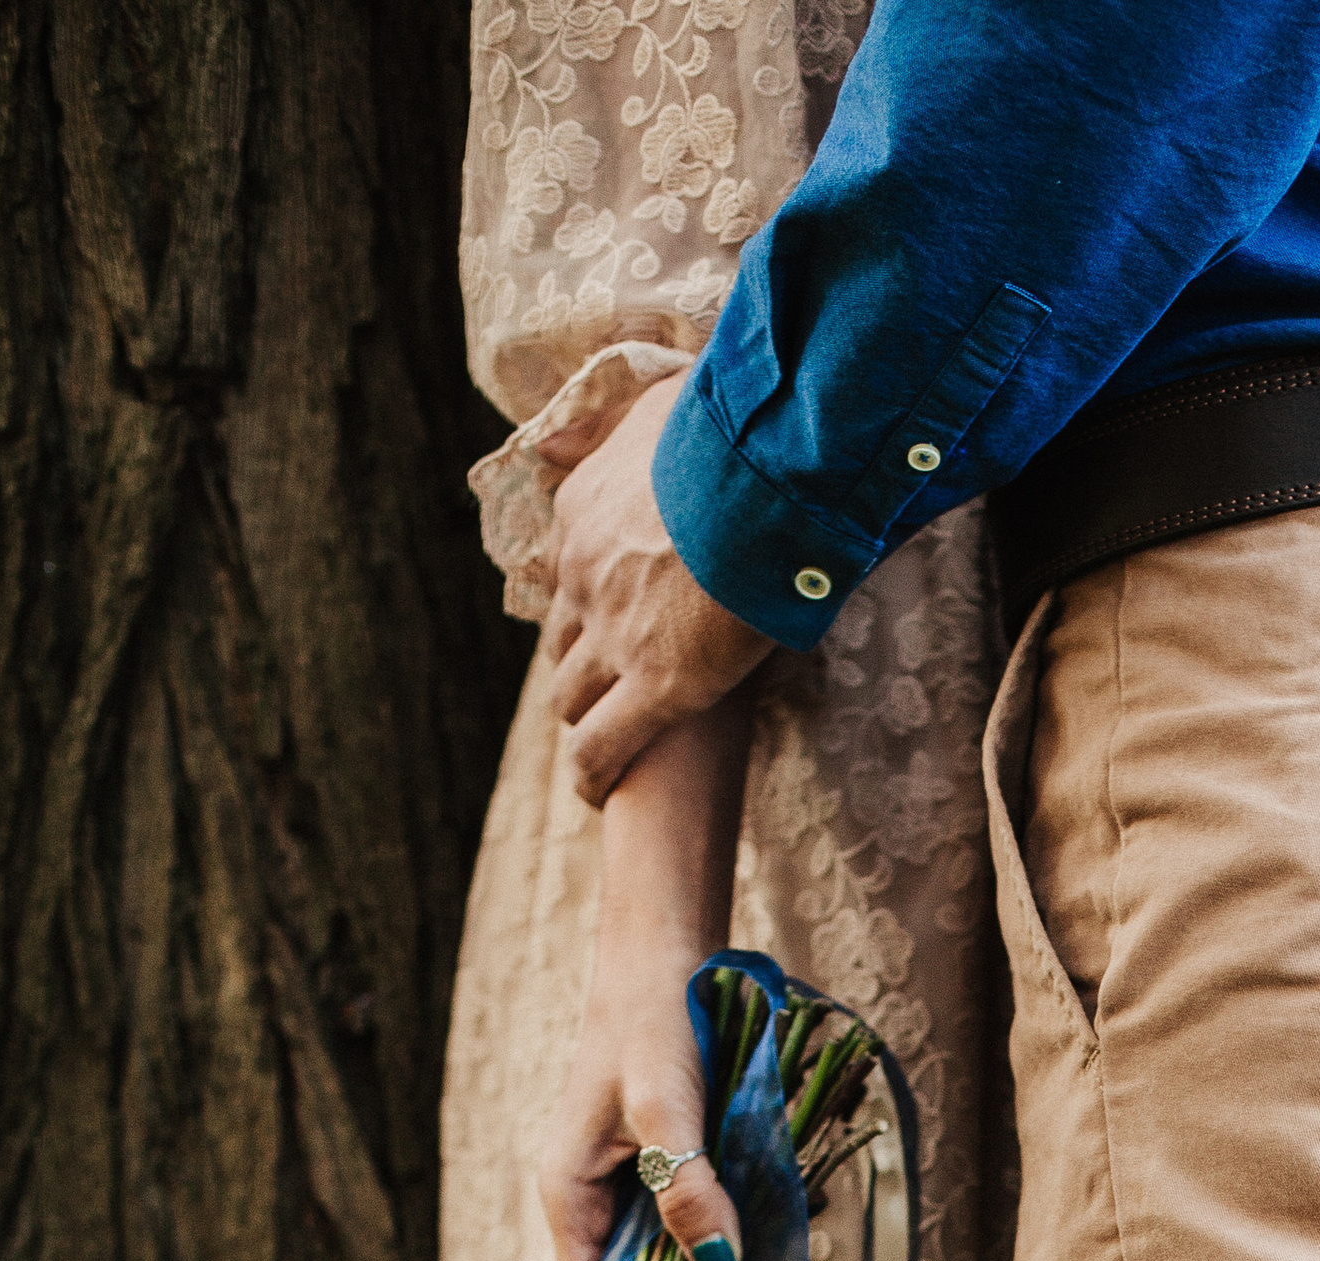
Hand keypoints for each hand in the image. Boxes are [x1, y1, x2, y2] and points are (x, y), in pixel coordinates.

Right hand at [542, 918, 744, 1260]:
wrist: (666, 959)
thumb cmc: (651, 1024)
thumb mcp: (667, 1106)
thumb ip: (688, 1186)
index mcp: (568, 1201)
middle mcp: (592, 1209)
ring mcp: (628, 1196)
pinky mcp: (666, 1179)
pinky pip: (691, 1234)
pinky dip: (722, 1248)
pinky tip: (763, 1251)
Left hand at [547, 374, 769, 802]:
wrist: (765, 474)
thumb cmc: (733, 434)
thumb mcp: (654, 406)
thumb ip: (605, 427)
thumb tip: (553, 446)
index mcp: (582, 510)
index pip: (566, 568)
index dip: (586, 599)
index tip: (609, 616)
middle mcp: (584, 573)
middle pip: (561, 636)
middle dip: (577, 663)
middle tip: (607, 688)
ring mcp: (616, 633)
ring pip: (572, 694)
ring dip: (583, 718)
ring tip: (605, 744)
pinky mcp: (658, 686)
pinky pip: (605, 746)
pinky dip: (594, 774)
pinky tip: (597, 795)